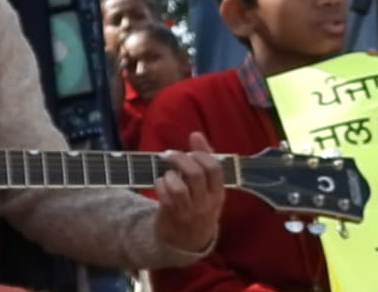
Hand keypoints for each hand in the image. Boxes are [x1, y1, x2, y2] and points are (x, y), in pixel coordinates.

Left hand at [152, 132, 224, 252]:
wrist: (187, 243)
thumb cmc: (199, 206)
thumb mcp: (208, 188)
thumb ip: (204, 160)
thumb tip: (196, 134)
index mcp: (218, 194)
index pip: (214, 168)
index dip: (201, 154)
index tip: (190, 150)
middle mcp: (205, 203)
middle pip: (195, 174)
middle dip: (180, 159)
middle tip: (169, 155)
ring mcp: (188, 211)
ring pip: (178, 187)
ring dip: (170, 175)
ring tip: (168, 175)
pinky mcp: (171, 216)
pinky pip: (163, 197)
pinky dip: (160, 185)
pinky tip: (161, 184)